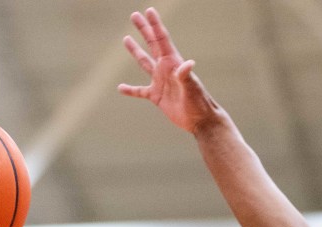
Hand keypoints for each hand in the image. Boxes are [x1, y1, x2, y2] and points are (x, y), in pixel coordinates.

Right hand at [117, 7, 220, 133]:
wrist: (200, 121)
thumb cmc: (199, 103)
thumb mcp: (192, 88)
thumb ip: (186, 75)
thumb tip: (188, 63)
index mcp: (173, 63)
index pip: (162, 40)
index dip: (155, 25)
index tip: (149, 10)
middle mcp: (165, 69)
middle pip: (152, 45)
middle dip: (144, 29)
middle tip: (135, 15)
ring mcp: (160, 82)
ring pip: (144, 63)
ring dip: (135, 51)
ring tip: (126, 39)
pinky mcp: (157, 96)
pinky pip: (140, 91)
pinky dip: (130, 90)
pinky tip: (121, 87)